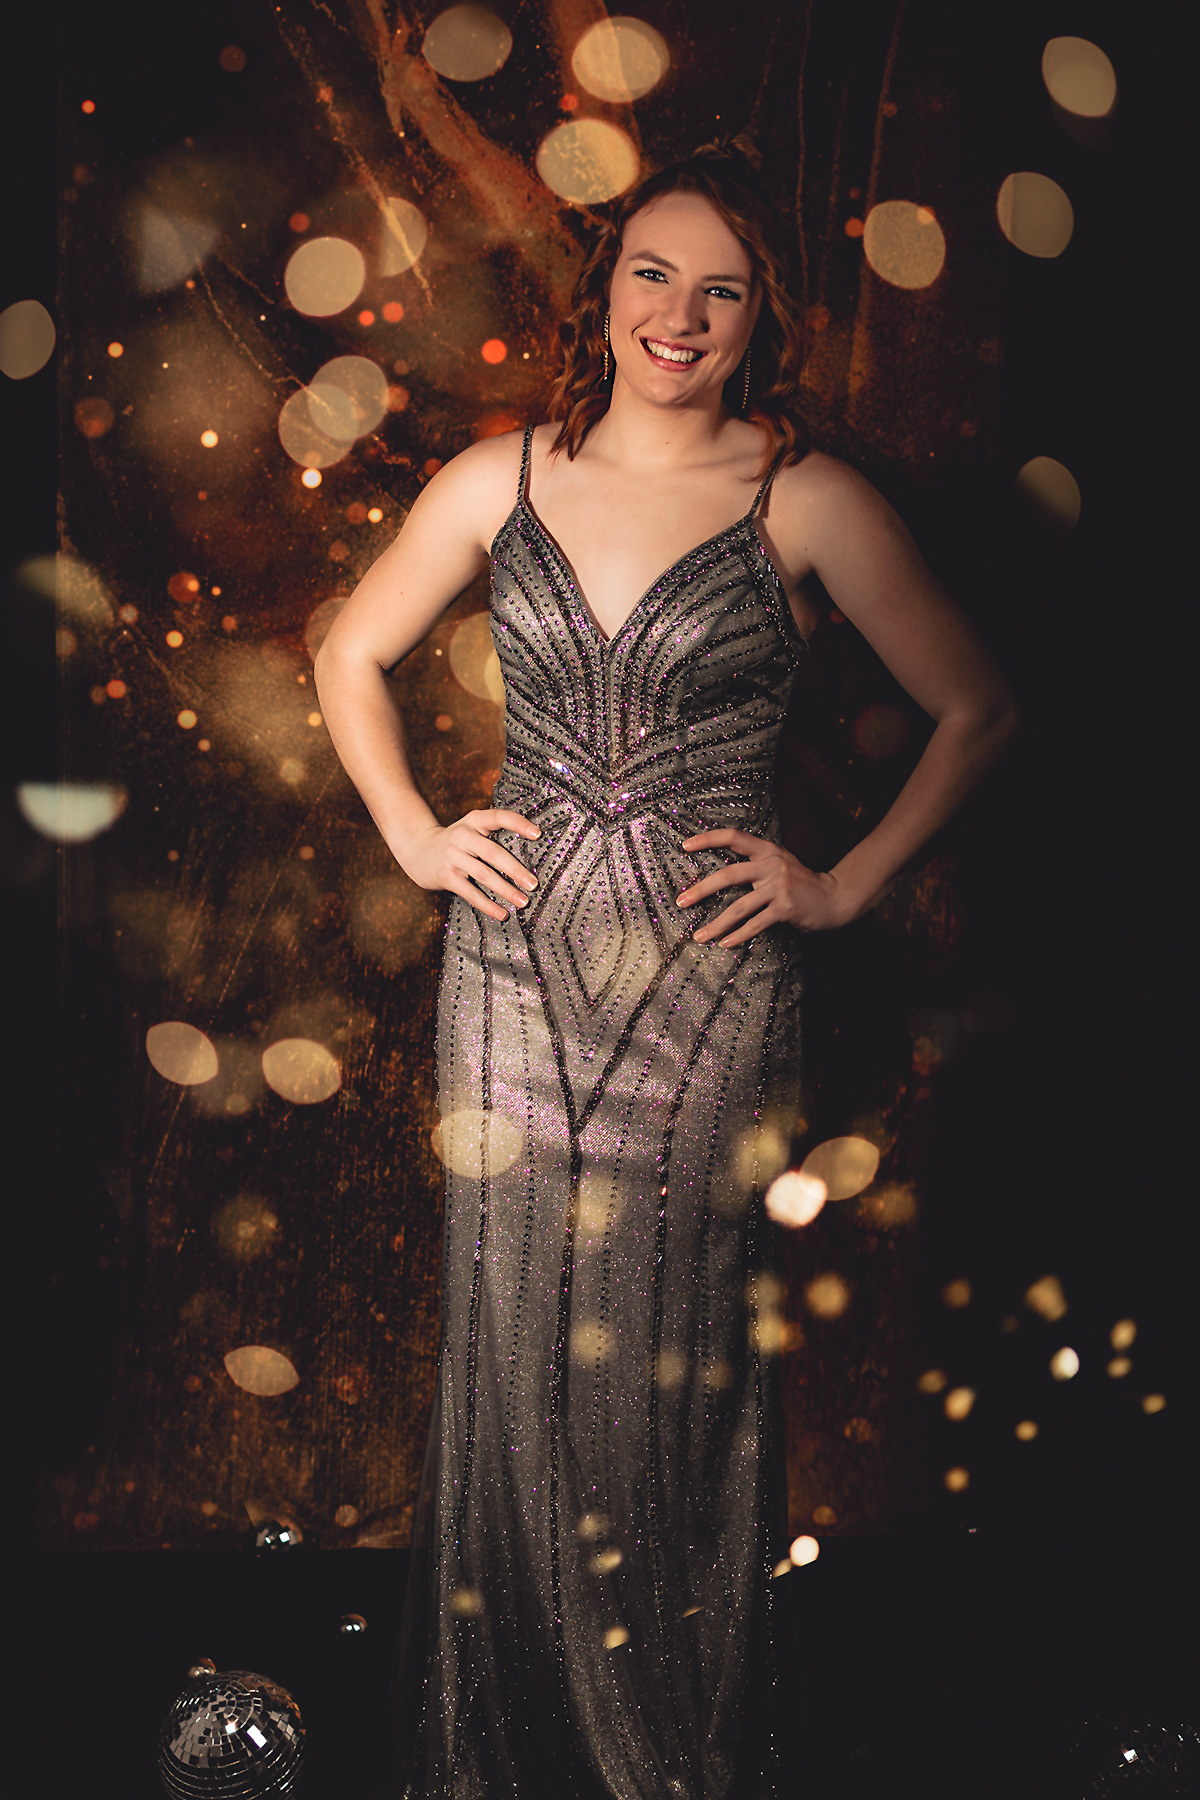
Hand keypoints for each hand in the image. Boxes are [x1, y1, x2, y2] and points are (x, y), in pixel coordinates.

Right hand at [398, 809, 539, 921]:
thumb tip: (529, 854)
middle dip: (516, 870)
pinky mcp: (446, 875)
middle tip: (534, 884)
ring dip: (506, 890)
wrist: (417, 848)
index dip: (519, 824)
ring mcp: (453, 856)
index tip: (538, 834)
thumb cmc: (455, 842)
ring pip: (484, 875)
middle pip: (494, 853)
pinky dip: (488, 905)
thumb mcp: (470, 828)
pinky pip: (471, 893)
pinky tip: (502, 913)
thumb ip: (492, 834)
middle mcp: (463, 835)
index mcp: (473, 820)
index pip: (499, 817)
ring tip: (523, 902)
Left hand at [676, 830, 851, 945]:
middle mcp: (772, 864)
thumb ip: (756, 864)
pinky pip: (756, 923)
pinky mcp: (785, 907)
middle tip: (681, 901)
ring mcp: (779, 886)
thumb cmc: (802, 884)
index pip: (734, 837)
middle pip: (728, 875)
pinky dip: (738, 935)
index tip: (685, 845)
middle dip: (701, 889)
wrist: (835, 897)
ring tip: (700, 936)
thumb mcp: (780, 864)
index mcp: (767, 850)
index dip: (708, 839)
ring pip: (740, 906)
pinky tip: (725, 943)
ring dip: (717, 923)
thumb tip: (719, 877)